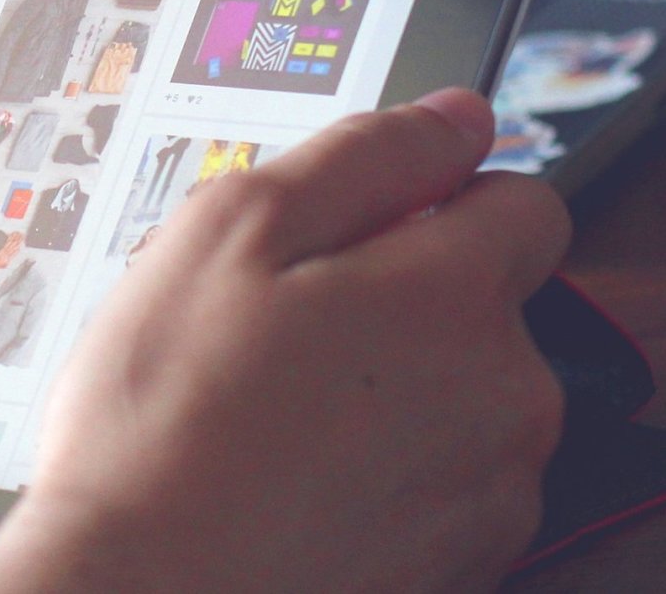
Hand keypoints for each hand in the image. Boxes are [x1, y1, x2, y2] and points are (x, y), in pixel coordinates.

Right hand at [0, 90, 570, 593]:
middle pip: (485, 303)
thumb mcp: (227, 231)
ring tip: (272, 407)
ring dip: (391, 389)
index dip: (431, 196)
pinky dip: (386, 471)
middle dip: (397, 298)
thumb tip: (451, 118)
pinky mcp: (465, 562)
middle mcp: (506, 392)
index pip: (521, 199)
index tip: (354, 227)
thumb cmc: (164, 422)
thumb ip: (359, 157)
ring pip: (462, 396)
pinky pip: (443, 482)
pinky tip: (292, 473)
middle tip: (275, 325)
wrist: (144, 593)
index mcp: (455, 293)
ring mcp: (491, 488)